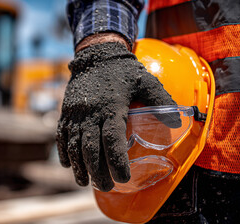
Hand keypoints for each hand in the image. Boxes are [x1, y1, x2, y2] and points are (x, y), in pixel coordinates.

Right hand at [56, 41, 176, 191]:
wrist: (96, 54)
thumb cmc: (124, 70)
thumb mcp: (146, 81)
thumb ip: (161, 100)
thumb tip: (178, 121)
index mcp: (112, 107)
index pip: (112, 140)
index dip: (117, 162)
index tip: (123, 178)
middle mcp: (91, 113)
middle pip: (91, 149)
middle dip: (98, 171)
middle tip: (106, 186)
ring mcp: (75, 113)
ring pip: (74, 145)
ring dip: (79, 167)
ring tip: (84, 182)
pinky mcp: (66, 112)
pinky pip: (61, 136)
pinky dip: (63, 152)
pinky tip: (68, 165)